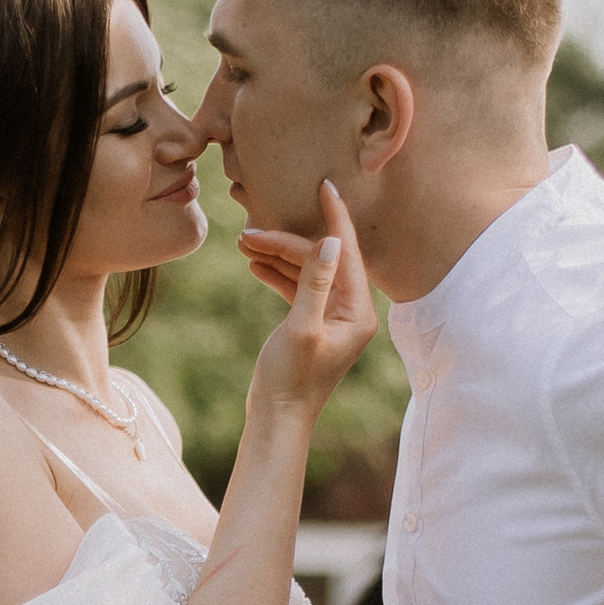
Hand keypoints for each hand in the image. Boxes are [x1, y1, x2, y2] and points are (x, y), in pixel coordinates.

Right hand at [247, 185, 375, 422]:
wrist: (277, 419)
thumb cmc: (290, 380)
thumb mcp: (301, 328)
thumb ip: (314, 284)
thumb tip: (329, 242)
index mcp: (359, 311)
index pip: (348, 253)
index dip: (335, 218)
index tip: (326, 185)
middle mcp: (351, 311)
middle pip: (321, 260)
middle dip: (287, 242)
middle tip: (251, 230)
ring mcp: (331, 317)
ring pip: (306, 272)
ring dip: (277, 256)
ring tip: (244, 242)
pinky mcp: (312, 324)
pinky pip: (297, 289)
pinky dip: (277, 275)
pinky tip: (254, 263)